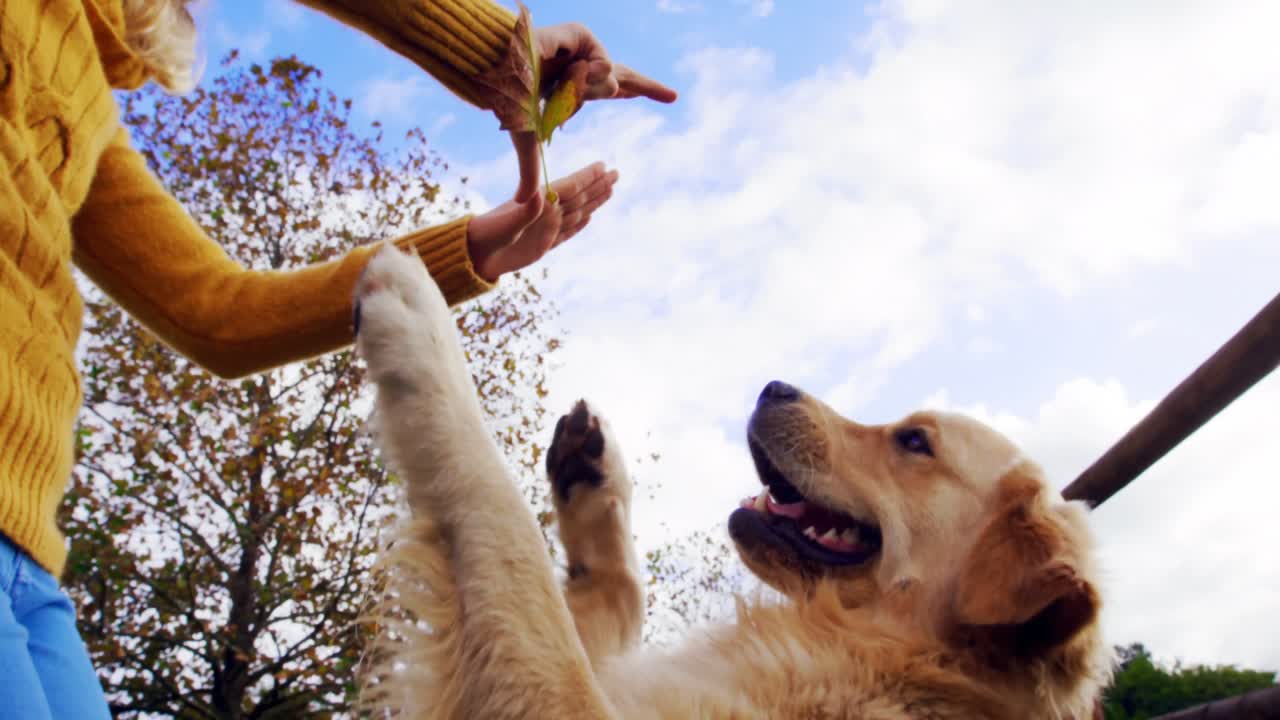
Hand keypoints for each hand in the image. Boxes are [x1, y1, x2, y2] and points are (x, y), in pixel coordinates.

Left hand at [468, 162, 618, 281]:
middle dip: (597, 186)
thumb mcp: (505, 223)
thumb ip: (525, 211)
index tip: (603, 166)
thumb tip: (541, 194)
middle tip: (616, 173)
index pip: (569, 187)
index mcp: (539, 204)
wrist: (475, 255)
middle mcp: (546, 213)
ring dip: (594, 201)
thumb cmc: (487, 235)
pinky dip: (580, 225)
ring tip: (610, 190)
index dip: (587, 177)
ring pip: (577, 212)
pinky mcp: (544, 245)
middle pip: (579, 197)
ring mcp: (546, 228)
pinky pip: (568, 232)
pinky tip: (589, 217)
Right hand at [509, 23, 677, 203]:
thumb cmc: (505, 98)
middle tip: (673, 97)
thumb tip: (523, 202)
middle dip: (649, 88)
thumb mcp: (527, 138)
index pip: (609, 90)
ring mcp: (583, 49)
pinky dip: (585, 76)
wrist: (495, 69)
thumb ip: (530, 169)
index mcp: (572, 87)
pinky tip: (569, 69)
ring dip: (585, 92)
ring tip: (559, 86)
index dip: (630, 92)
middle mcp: (581, 66)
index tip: (649, 96)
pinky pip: (601, 65)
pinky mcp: (583, 34)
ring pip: (609, 83)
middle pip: (624, 77)